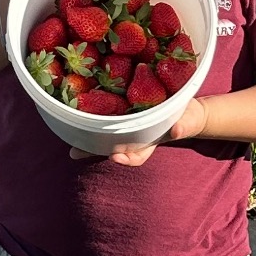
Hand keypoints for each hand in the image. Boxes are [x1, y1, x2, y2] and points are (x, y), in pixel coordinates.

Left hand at [68, 100, 207, 165]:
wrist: (182, 103)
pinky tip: (73, 97)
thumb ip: (185, 125)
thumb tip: (177, 130)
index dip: (126, 158)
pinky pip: (105, 102)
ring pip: (103, 124)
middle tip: (75, 152)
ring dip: (86, 126)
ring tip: (67, 127)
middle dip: (93, 148)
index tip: (115, 157)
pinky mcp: (121, 100)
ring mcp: (125, 119)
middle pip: (110, 143)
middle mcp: (132, 133)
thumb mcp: (189, 120)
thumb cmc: (186, 116)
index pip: (136, 156)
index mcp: (148, 141)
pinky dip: (90, 101)